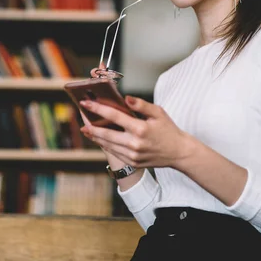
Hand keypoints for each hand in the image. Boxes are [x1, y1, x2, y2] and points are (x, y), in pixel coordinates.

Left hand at [78, 95, 192, 168]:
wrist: (178, 153)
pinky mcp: (132, 162)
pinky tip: (100, 139)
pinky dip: (105, 145)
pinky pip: (114, 152)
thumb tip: (125, 98)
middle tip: (82, 121)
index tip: (86, 103)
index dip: (98, 109)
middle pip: (106, 134)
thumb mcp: (158, 112)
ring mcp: (133, 155)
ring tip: (87, 130)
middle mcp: (135, 143)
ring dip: (96, 137)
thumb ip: (141, 104)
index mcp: (140, 129)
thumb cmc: (169, 130)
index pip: (114, 116)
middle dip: (92, 127)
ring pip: (108, 145)